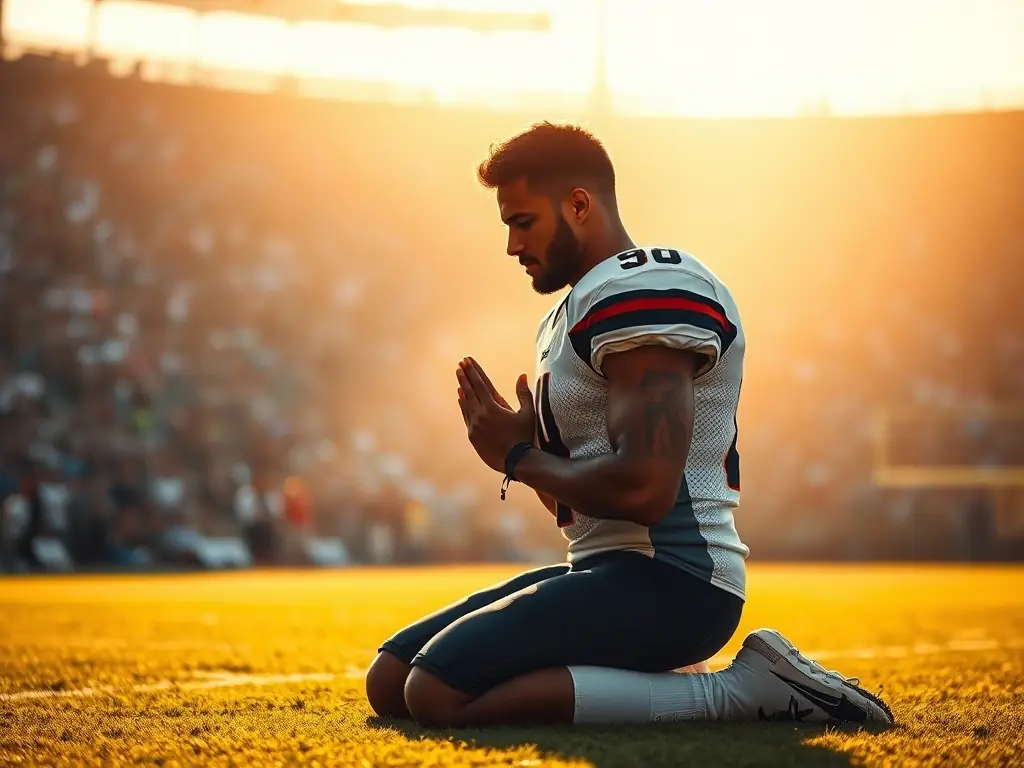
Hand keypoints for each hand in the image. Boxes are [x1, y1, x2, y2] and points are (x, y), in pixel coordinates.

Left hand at [456, 357, 535, 472]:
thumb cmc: (525, 437)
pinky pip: (465, 416)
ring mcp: (475, 425)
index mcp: (493, 407)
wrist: (517, 461)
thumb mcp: (528, 413)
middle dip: (465, 375)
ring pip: (465, 403)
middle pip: (470, 391)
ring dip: (462, 388)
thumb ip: (524, 393)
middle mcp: (481, 414)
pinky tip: (461, 398)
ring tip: (459, 377)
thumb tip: (522, 375)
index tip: (467, 360)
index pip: (480, 384)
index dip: (473, 371)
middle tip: (460, 364)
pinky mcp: (472, 436)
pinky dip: (463, 406)